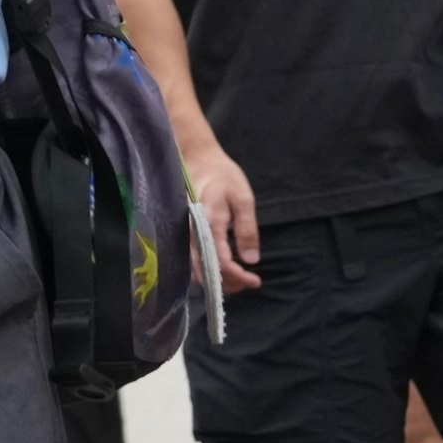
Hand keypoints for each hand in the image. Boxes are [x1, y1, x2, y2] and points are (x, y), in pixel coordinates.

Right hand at [185, 136, 263, 294]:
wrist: (198, 159)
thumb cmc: (222, 176)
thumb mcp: (243, 199)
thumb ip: (247, 230)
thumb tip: (251, 260)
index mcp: (209, 224)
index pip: (221, 262)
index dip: (238, 277)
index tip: (256, 280)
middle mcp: (193, 233)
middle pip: (206, 272)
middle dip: (228, 284)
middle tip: (249, 282)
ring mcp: (186, 234)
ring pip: (198, 269)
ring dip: (218, 280)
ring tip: (239, 278)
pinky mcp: (186, 233)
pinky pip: (195, 260)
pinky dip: (209, 270)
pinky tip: (224, 268)